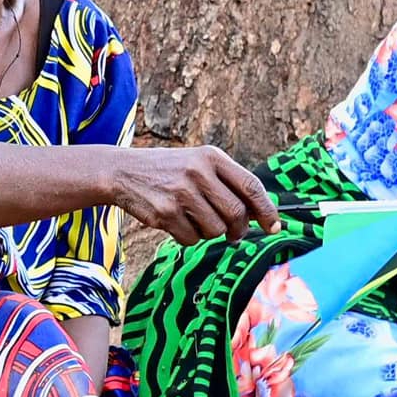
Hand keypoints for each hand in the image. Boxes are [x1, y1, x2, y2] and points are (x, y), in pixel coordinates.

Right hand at [112, 146, 280, 244]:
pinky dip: (188, 237)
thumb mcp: (197, 164)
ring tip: (195, 220)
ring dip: (209, 233)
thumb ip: (227, 183)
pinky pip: (191, 239)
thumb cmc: (167, 170)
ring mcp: (181, 193)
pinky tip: (176, 222)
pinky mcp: (165, 213)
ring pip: (215, 230)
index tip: (274, 226)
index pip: (251, 186)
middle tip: (234, 234)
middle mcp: (198, 172)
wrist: (122, 171)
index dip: (267, 210)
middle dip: (238, 229)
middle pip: (236, 214)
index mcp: (211, 157)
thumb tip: (259, 215)